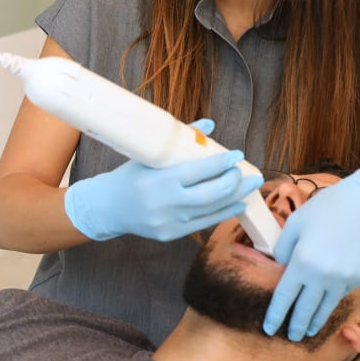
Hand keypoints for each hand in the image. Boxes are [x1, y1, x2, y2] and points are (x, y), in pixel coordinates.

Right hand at [65, 121, 262, 241]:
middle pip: (211, 193)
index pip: (198, 171)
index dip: (221, 163)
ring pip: (211, 210)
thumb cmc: (131, 176)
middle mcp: (165, 203)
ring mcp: (169, 221)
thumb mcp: (150, 156)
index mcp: (159, 180)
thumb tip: (209, 125)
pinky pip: (204, 223)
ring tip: (250, 187)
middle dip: (234, 182)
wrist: (109, 207)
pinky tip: (236, 204)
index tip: (237, 156)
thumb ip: (180, 140)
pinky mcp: (171, 234)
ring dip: (235, 198)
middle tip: (250, 173)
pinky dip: (223, 213)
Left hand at [263, 165, 359, 340]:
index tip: (269, 328)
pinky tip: (328, 303)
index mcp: (302, 262)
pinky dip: (333, 300)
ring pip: (326, 307)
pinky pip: (342, 293)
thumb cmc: (329, 208)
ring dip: (315, 321)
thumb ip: (284, 247)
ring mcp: (344, 280)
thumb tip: (281, 265)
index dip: (276, 315)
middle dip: (296, 326)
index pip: (285, 297)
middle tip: (291, 337)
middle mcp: (322, 276)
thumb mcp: (296, 222)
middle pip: (305, 309)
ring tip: (309, 330)